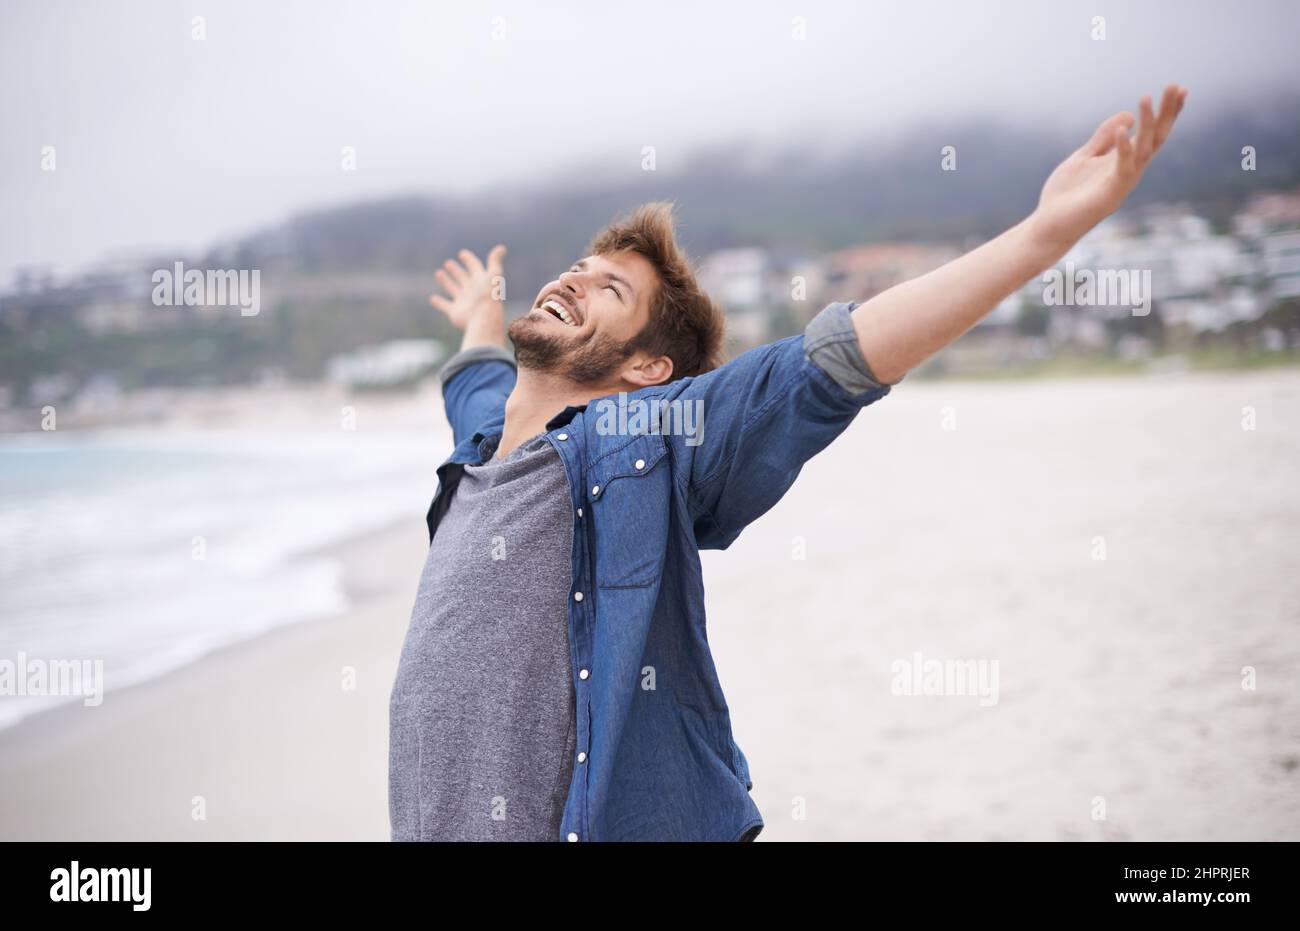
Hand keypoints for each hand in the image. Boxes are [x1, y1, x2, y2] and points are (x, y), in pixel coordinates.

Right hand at [430, 244, 506, 330]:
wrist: (483, 318)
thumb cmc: (489, 296)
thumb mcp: (494, 275)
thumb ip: (495, 261)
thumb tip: (502, 248)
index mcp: (481, 281)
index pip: (475, 267)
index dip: (469, 260)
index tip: (462, 253)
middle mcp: (472, 291)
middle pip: (463, 278)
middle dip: (456, 270)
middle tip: (448, 263)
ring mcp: (463, 302)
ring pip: (453, 289)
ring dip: (446, 282)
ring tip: (438, 273)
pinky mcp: (455, 312)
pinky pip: (445, 306)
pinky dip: (439, 303)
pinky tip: (432, 298)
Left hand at [1032, 84, 1187, 247]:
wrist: (1047, 226)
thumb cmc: (1065, 194)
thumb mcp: (1084, 157)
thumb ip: (1103, 138)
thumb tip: (1127, 116)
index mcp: (1124, 161)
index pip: (1151, 133)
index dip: (1165, 112)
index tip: (1178, 88)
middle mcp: (1129, 171)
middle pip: (1155, 138)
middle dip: (1166, 113)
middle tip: (1175, 86)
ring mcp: (1121, 183)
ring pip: (1143, 150)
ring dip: (1147, 124)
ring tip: (1146, 97)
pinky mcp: (1109, 195)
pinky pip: (1122, 168)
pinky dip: (1124, 148)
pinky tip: (1124, 128)